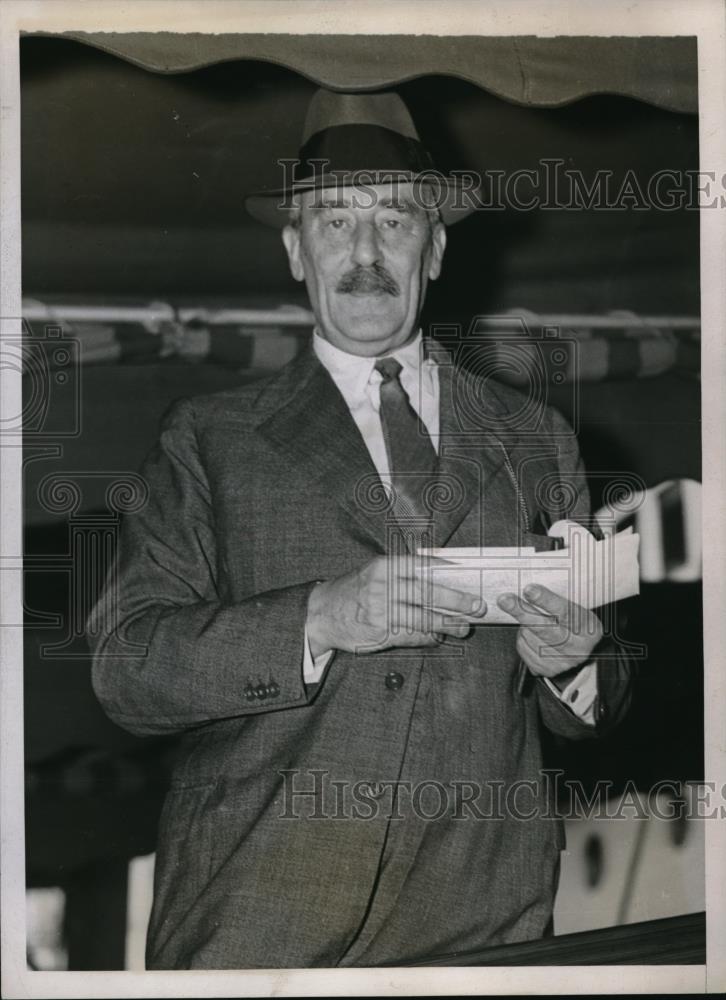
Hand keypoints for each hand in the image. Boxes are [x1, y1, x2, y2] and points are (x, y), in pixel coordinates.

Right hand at [306, 555, 486, 655]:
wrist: (320, 613)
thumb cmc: (352, 591)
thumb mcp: (372, 571)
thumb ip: (400, 571)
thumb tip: (440, 575)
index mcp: (383, 566)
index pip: (421, 565)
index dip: (446, 570)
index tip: (466, 574)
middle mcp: (382, 586)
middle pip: (427, 593)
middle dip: (456, 600)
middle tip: (476, 606)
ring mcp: (380, 610)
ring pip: (422, 617)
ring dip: (447, 624)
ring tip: (464, 627)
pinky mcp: (379, 632)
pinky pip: (411, 636)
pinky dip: (428, 638)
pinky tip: (438, 637)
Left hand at [497, 584, 602, 679]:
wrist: (579, 650)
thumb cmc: (574, 622)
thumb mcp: (576, 608)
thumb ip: (558, 600)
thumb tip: (530, 588)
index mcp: (589, 629)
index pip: (566, 612)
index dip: (546, 600)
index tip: (529, 590)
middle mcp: (578, 648)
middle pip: (545, 629)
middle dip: (523, 612)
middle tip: (505, 600)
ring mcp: (563, 662)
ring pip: (530, 637)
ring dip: (524, 624)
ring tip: (532, 619)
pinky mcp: (547, 669)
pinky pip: (523, 648)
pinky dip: (522, 636)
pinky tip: (531, 633)